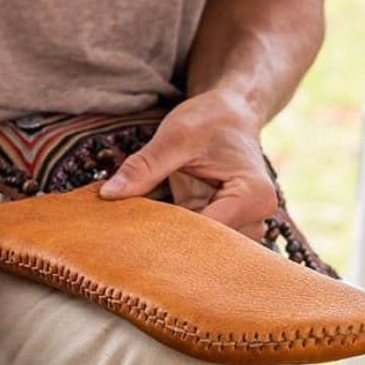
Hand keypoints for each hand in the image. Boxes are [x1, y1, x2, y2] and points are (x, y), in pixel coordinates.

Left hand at [98, 89, 277, 238]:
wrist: (230, 114)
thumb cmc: (209, 120)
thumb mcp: (174, 137)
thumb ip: (144, 167)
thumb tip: (108, 194)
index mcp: (252, 195)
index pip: (208, 232)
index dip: (167, 236)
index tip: (129, 237)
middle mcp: (256, 217)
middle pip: (208, 247)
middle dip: (168, 244)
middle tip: (125, 242)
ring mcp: (243, 225)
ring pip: (202, 250)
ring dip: (170, 243)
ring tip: (134, 237)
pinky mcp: (225, 227)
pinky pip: (198, 241)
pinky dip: (173, 236)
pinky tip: (146, 232)